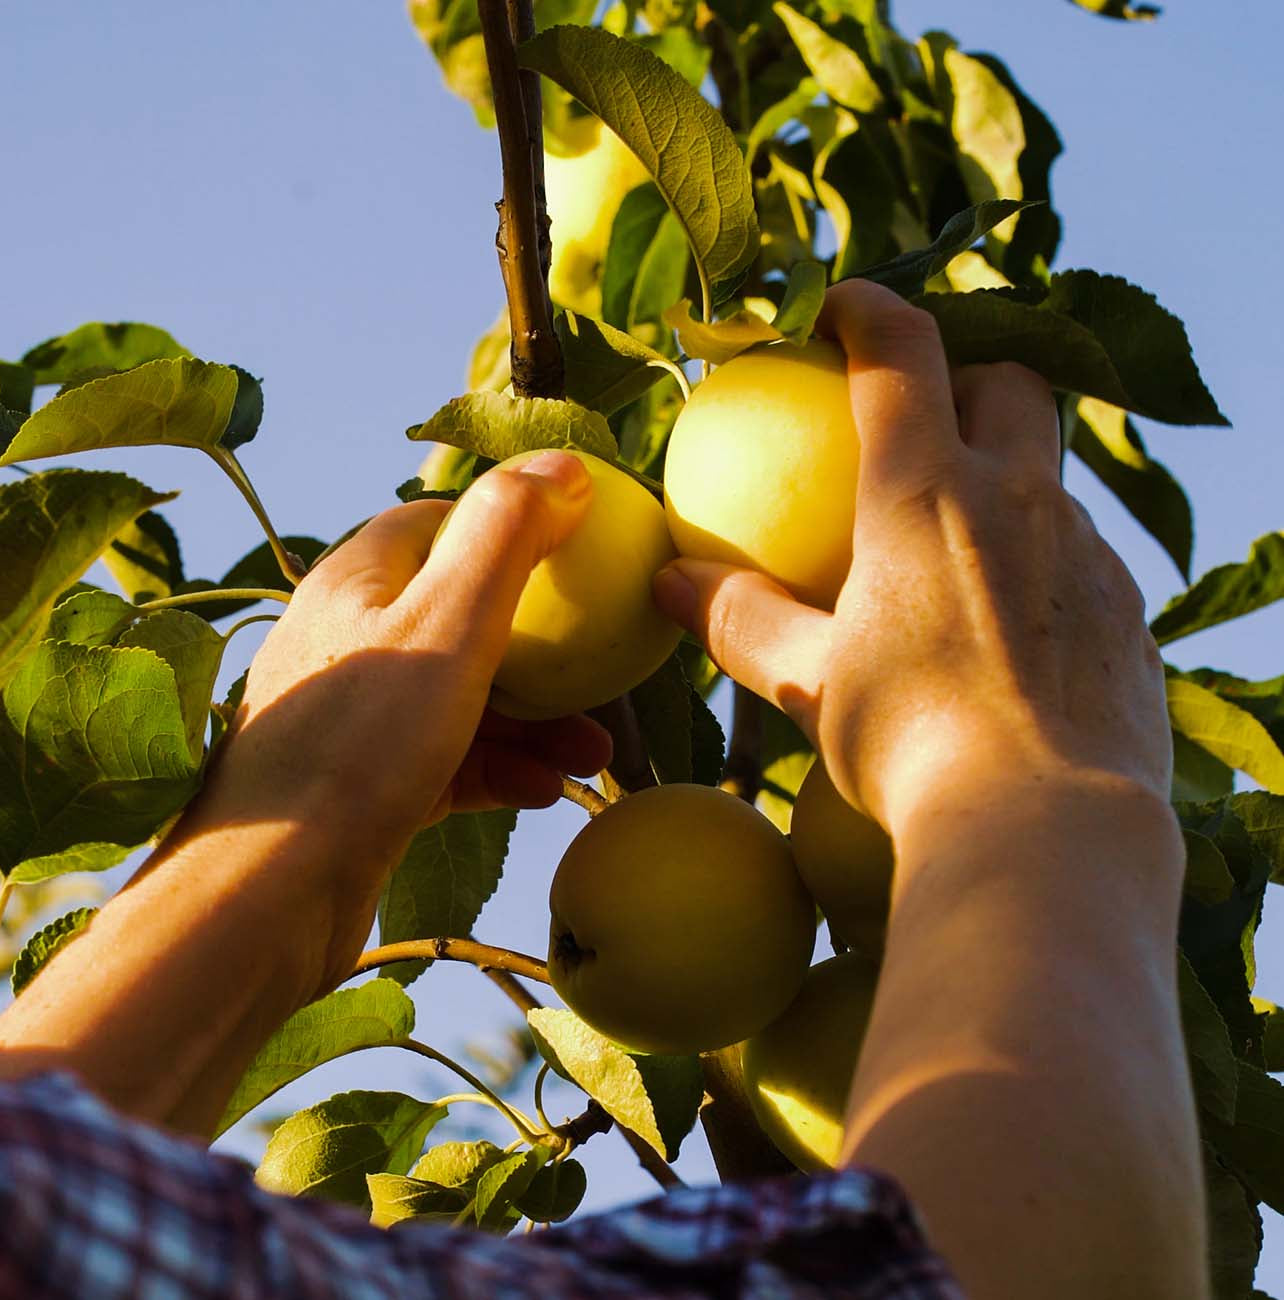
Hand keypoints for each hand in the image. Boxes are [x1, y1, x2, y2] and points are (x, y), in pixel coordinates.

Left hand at [198, 450, 611, 863]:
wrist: (269, 892)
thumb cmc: (359, 745)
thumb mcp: (449, 623)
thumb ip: (504, 535)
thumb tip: (562, 464)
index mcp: (358, 580)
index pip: (443, 523)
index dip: (515, 531)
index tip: (581, 558)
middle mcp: (351, 639)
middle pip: (464, 617)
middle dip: (542, 650)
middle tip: (604, 682)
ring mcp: (354, 715)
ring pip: (462, 697)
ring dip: (533, 721)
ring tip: (591, 755)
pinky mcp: (361, 783)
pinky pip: (445, 759)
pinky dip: (497, 769)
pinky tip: (542, 792)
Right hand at [654, 279, 1169, 834]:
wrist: (1045, 827)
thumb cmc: (909, 746)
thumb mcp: (809, 681)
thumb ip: (739, 619)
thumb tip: (668, 581)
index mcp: (927, 494)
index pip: (903, 355)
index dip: (869, 312)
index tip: (840, 308)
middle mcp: (1019, 499)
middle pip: (1008, 384)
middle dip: (964, 375)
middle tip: (917, 418)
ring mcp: (1085, 551)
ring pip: (1049, 472)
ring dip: (1005, 473)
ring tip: (959, 536)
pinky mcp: (1128, 610)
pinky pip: (1080, 552)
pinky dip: (1039, 554)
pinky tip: (1008, 624)